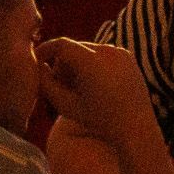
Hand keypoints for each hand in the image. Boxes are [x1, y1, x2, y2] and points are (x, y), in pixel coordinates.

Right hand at [36, 38, 162, 143]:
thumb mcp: (64, 104)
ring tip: (79, 86)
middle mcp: (107, 51)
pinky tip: (95, 84)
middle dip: (63, 62)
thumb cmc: (98, 119)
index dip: (45, 50)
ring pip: (87, 50)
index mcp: (92, 61)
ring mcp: (120, 53)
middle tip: (60, 83)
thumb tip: (38, 64)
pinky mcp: (128, 57)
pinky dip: (93, 64)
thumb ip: (45, 82)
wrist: (136, 129)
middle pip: (74, 48)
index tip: (37, 61)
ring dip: (78, 63)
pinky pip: (101, 54)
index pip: (61, 45)